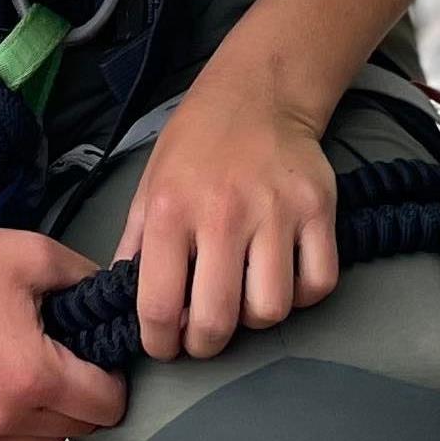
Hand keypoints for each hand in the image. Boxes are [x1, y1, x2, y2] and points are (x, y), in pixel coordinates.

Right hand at [0, 217, 127, 440]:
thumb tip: (112, 302)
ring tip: (35, 373)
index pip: (108, 406)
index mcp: (33, 377)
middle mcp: (4, 416)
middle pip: (79, 429)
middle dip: (84, 396)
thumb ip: (87, 281)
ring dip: (52, 418)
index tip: (98, 354)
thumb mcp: (36, 256)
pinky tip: (11, 396)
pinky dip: (20, 434)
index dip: (114, 378)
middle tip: (68, 357)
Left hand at [115, 73, 338, 360]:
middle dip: (206, 343)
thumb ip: (134, 246)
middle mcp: (222, 213)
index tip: (164, 346)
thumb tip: (121, 300)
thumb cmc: (196, 145)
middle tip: (204, 334)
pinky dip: (302, 294)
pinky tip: (282, 276)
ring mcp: (276, 212)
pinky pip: (318, 284)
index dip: (159, 342)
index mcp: (170, 210)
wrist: (257, 94)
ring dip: (255, 318)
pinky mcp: (318, 210)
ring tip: (244, 297)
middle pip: (217, 320)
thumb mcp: (149, 186)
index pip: (159, 304)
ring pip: (271, 310)